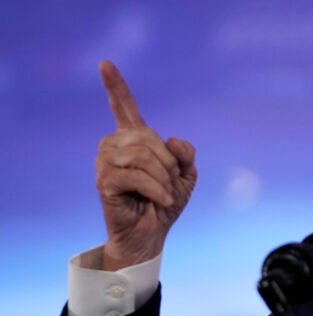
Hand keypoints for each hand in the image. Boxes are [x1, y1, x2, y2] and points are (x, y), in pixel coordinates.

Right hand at [95, 61, 196, 269]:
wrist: (153, 233)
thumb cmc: (166, 201)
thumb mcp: (186, 174)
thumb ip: (185, 153)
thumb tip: (172, 140)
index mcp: (134, 140)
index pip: (124, 107)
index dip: (115, 86)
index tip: (104, 63)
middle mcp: (114, 145)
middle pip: (148, 136)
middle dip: (168, 161)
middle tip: (172, 183)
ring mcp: (106, 162)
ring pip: (142, 155)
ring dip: (163, 177)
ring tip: (166, 193)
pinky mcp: (104, 181)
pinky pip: (137, 176)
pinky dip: (158, 189)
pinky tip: (162, 200)